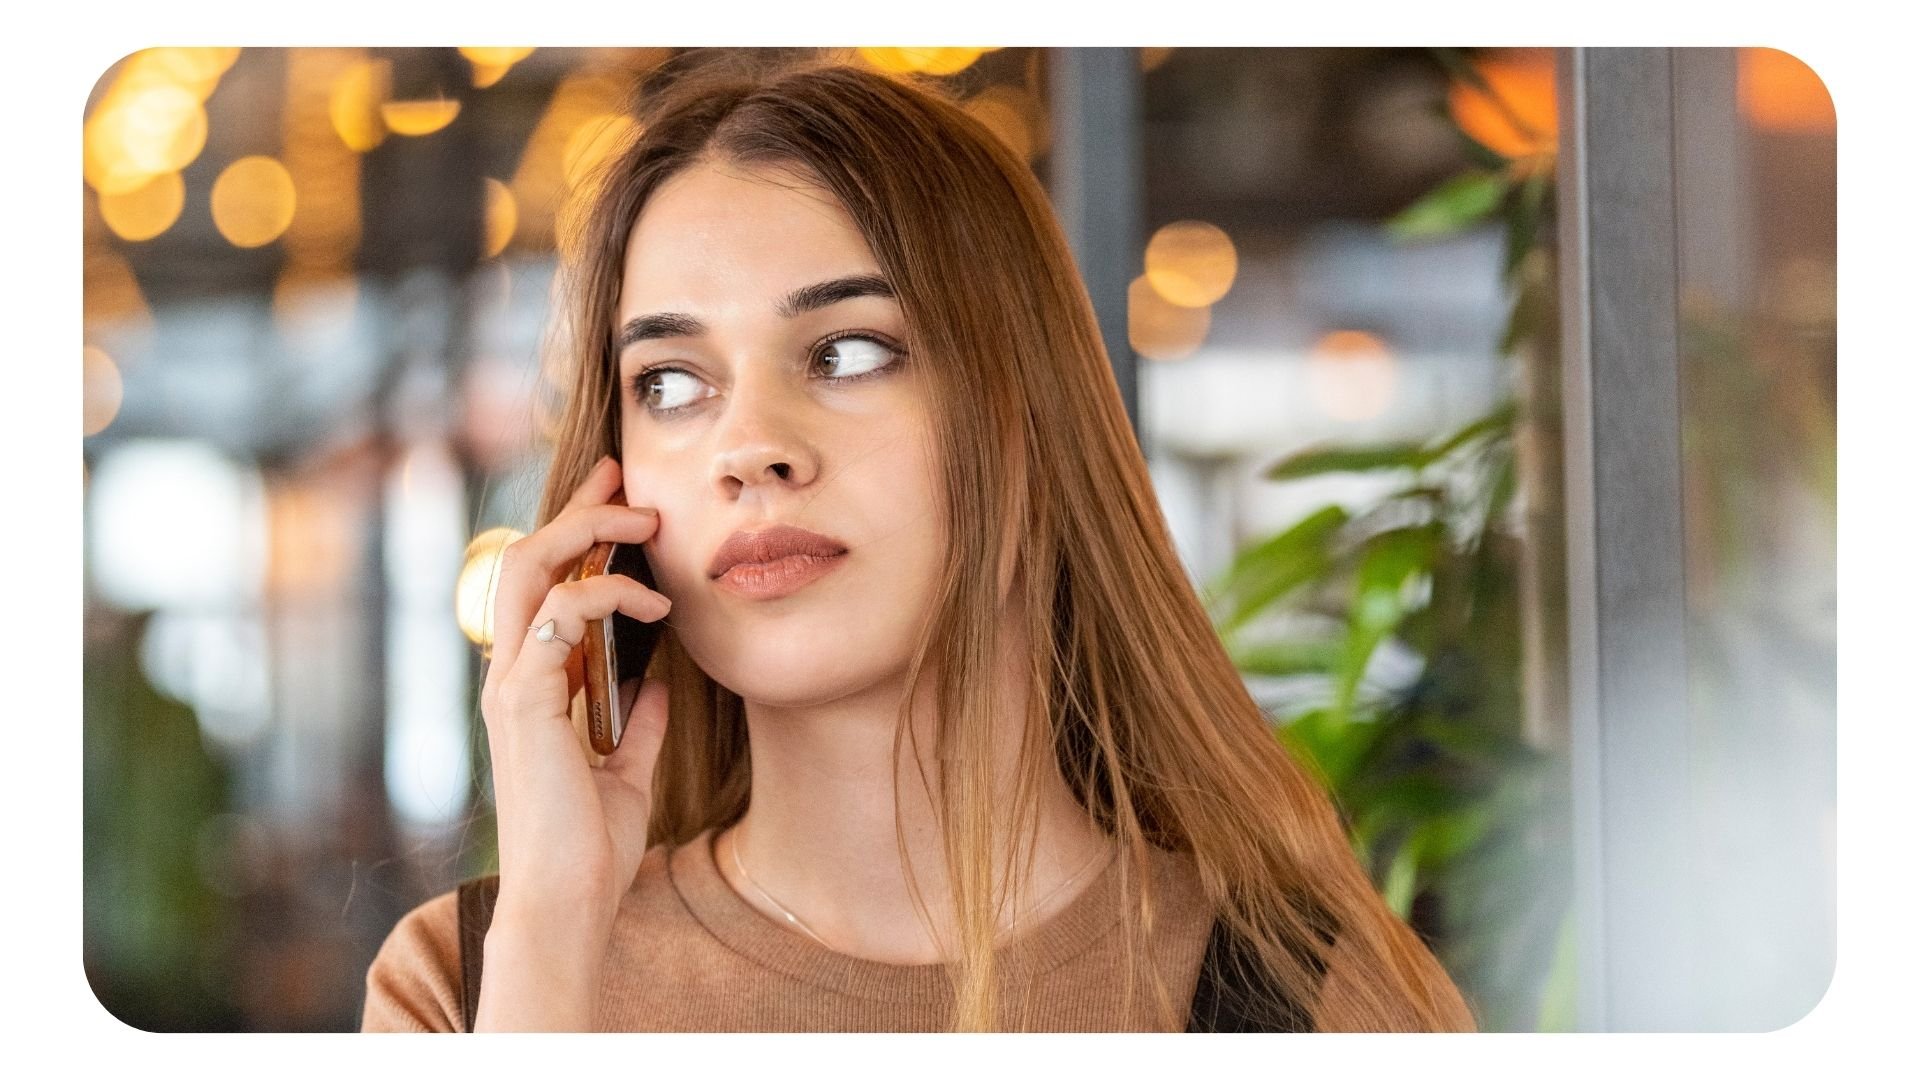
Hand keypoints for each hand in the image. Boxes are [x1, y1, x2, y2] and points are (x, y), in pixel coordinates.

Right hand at [478, 454, 673, 927]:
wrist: (569, 900)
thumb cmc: (589, 846)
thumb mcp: (627, 769)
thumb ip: (638, 723)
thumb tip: (660, 684)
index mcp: (527, 685)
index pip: (539, 585)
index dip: (573, 530)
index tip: (616, 492)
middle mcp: (509, 676)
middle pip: (524, 558)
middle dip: (576, 507)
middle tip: (625, 477)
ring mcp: (511, 686)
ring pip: (529, 571)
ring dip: (588, 533)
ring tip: (645, 523)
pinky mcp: (526, 703)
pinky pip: (558, 619)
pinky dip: (607, 596)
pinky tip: (653, 606)